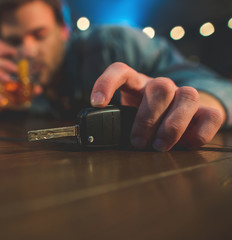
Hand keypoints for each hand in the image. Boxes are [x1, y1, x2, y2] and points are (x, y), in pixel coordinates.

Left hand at [90, 62, 224, 150]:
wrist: (175, 119)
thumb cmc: (144, 121)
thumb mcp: (126, 119)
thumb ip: (117, 124)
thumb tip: (103, 139)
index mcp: (136, 85)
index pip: (121, 71)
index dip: (107, 83)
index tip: (97, 103)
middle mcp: (160, 86)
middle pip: (159, 88)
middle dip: (147, 119)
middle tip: (137, 143)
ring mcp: (183, 96)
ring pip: (187, 95)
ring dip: (173, 125)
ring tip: (159, 146)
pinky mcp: (204, 111)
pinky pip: (211, 115)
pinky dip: (200, 132)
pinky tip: (187, 144)